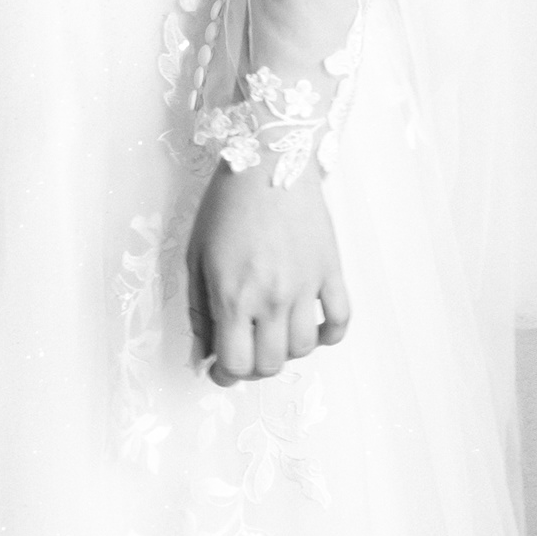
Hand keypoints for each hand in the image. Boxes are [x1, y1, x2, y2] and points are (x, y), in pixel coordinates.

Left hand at [187, 166, 350, 384]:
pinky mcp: (330, 271)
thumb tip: (203, 353)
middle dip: (254, 368)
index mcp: (233, 296)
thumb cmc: (226, 205)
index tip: (222, 369)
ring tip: (274, 335)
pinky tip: (313, 328)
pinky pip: (340, 320)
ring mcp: (305, 286)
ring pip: (304, 348)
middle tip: (246, 353)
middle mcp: (271, 298)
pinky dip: (329, 334)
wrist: (270, 160)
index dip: (226, 375)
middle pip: (271, 363)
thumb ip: (199, 310)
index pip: (236, 364)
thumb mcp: (196, 257)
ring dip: (287, 351)